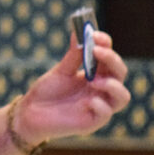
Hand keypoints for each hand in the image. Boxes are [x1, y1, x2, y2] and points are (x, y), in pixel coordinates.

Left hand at [14, 31, 130, 145]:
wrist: (31, 112)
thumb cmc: (47, 91)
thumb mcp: (61, 71)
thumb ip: (73, 56)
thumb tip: (79, 32)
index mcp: (96, 75)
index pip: (110, 58)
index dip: (106, 45)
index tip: (95, 35)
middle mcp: (101, 90)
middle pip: (120, 74)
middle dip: (112, 60)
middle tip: (96, 51)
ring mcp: (99, 106)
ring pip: (123, 96)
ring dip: (112, 84)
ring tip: (92, 80)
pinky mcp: (92, 122)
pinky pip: (106, 114)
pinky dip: (100, 105)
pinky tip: (88, 101)